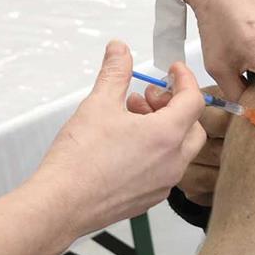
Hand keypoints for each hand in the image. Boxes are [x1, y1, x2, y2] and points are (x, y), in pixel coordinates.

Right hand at [33, 42, 206, 241]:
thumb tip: (120, 51)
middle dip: (174, 106)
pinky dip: (156, 151)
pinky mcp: (149, 198)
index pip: (193, 100)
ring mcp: (163, 184)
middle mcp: (172, 163)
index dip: (184, 79)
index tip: (173, 71)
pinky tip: (127, 144)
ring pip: (180, 149)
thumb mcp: (98, 104)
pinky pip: (165, 169)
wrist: (61, 203)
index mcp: (166, 136)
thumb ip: (115, 72)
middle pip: (193, 126)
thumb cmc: (79, 161)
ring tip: (130, 117)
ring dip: (164, 128)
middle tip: (147, 97)